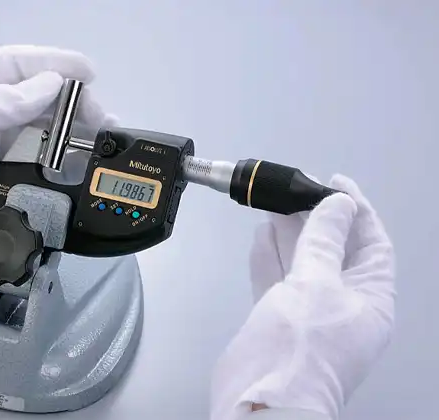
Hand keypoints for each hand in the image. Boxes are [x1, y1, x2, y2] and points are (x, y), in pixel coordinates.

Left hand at [0, 45, 114, 273]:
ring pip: (45, 132)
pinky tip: (81, 163)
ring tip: (103, 139)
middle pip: (40, 98)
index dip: (55, 64)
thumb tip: (53, 84)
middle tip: (104, 117)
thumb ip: (8, 100)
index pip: (20, 64)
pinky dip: (64, 163)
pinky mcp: (7, 180)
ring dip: (75, 132)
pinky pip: (41, 166)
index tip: (89, 73)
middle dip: (74, 102)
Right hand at [210, 175, 395, 419]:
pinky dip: (269, 258)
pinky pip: (278, 280)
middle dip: (316, 218)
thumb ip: (325, 241)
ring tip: (275, 204)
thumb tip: (337, 205)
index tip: (334, 182)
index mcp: (370, 300)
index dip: (355, 210)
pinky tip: (261, 236)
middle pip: (334, 250)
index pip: (371, 244)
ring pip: (302, 263)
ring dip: (289, 234)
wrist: (259, 397)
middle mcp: (343, 305)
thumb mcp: (318, 283)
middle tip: (296, 189)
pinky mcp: (278, 319)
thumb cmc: (301, 347)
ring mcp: (309, 313)